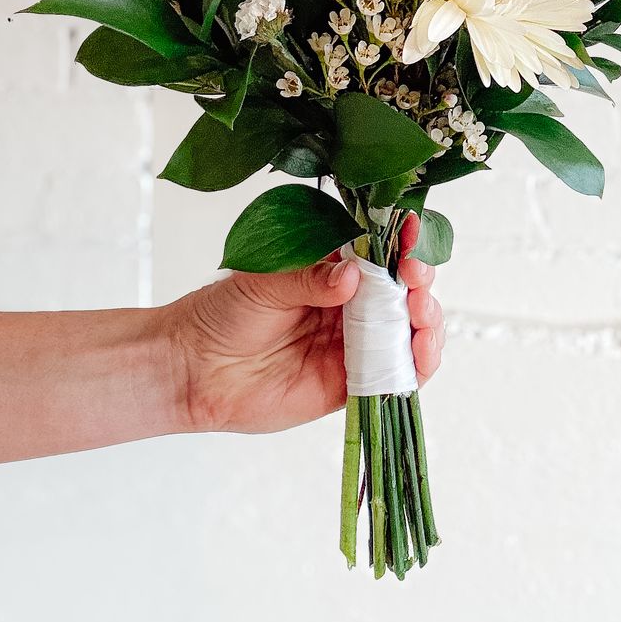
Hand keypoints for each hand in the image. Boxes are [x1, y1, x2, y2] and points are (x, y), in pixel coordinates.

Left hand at [168, 213, 442, 432]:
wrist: (193, 370)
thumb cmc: (222, 315)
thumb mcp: (264, 282)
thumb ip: (310, 278)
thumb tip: (352, 274)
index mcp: (332, 272)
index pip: (379, 253)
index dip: (401, 244)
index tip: (410, 236)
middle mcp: (350, 307)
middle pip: (403, 293)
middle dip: (419, 283)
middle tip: (415, 277)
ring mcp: (353, 346)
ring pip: (408, 333)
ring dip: (427, 321)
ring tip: (421, 313)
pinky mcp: (351, 385)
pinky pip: (395, 376)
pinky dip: (417, 365)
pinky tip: (420, 350)